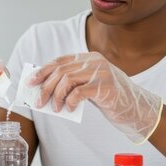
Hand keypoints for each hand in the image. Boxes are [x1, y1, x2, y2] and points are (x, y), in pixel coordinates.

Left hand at [29, 52, 162, 143]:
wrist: (135, 107)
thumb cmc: (109, 97)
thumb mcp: (88, 85)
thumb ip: (72, 83)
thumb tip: (45, 88)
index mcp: (89, 57)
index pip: (60, 61)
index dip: (43, 71)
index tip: (30, 82)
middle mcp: (95, 61)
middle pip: (60, 71)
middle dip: (46, 87)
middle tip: (39, 101)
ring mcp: (101, 72)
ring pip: (67, 81)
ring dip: (57, 96)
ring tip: (55, 108)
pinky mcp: (106, 87)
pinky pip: (79, 93)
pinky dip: (70, 101)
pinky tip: (69, 109)